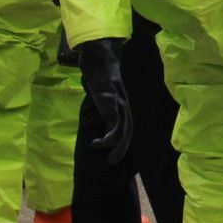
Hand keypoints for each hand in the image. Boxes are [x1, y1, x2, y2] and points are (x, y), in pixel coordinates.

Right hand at [76, 38, 132, 165]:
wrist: (99, 61)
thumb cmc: (98, 74)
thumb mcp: (100, 89)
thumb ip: (100, 96)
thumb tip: (93, 97)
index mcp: (122, 103)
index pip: (126, 124)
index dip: (122, 138)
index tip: (114, 150)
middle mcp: (124, 105)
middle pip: (128, 130)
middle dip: (122, 147)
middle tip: (112, 161)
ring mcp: (119, 106)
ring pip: (124, 131)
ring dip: (117, 146)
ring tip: (108, 158)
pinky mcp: (112, 106)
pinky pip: (114, 127)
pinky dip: (108, 138)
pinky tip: (97, 143)